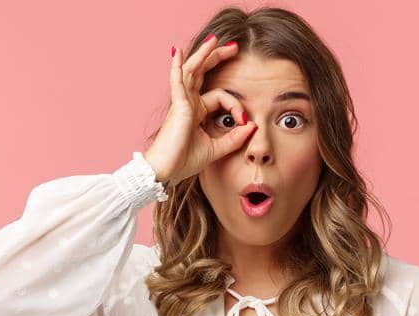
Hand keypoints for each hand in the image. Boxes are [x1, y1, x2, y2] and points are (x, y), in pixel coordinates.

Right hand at [142, 33, 257, 185]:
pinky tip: (178, 53)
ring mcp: (182, 103)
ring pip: (192, 71)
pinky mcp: (178, 107)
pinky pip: (178, 83)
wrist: (165, 172)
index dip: (236, 106)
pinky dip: (177, 67)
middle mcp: (188, 103)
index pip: (220, 96)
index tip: (245, 121)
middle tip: (234, 47)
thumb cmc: (184, 161)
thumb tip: (253, 126)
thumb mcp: (217, 149)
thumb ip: (235, 138)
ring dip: (203, 55)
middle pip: (203, 73)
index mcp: (197, 111)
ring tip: (213, 40)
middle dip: (217, 58)